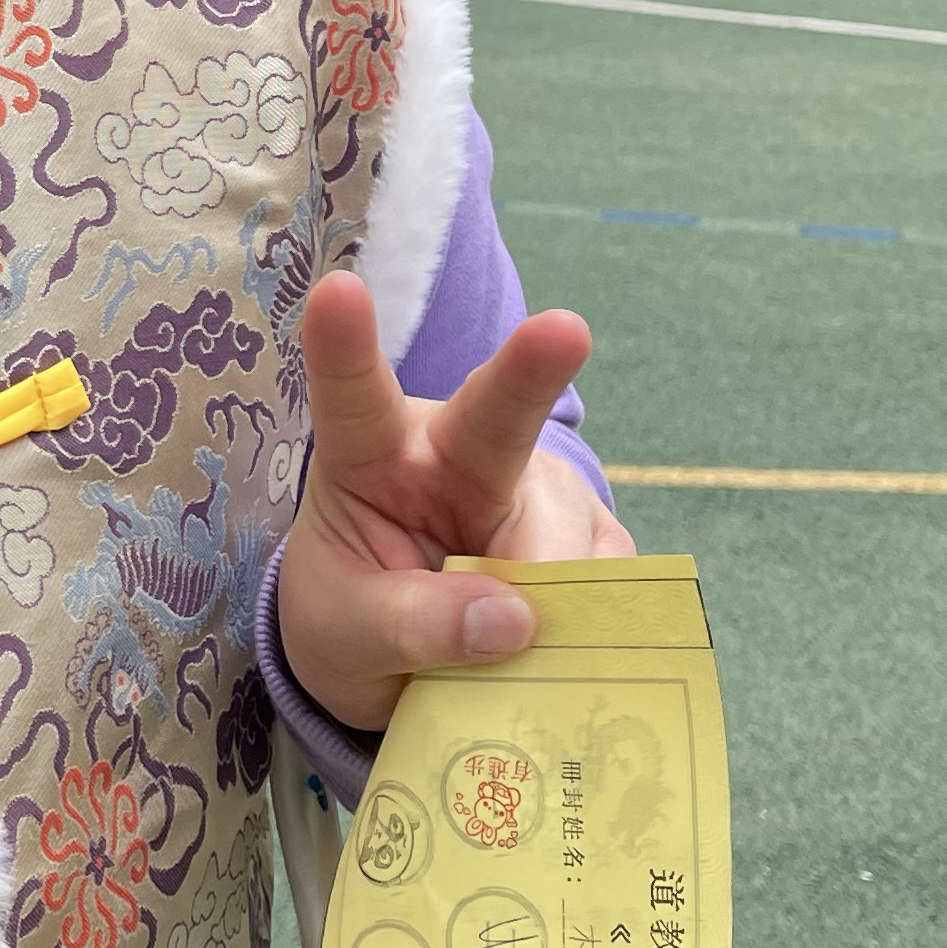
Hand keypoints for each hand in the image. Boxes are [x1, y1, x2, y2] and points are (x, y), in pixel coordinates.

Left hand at [273, 272, 632, 737]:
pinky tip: (545, 650)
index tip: (338, 291)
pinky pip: (608, 592)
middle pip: (498, 416)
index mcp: (373, 455)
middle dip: (531, 369)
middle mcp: (460, 453)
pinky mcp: (596, 540)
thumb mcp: (347, 635)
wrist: (401, 656)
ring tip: (491, 651)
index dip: (344, 347)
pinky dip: (583, 637)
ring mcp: (538, 492)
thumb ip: (411, 626)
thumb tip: (515, 619)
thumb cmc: (354, 617)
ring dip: (542, 612)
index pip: (354, 399)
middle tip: (564, 329)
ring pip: (561, 546)